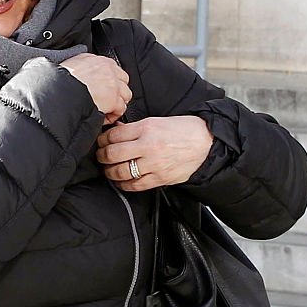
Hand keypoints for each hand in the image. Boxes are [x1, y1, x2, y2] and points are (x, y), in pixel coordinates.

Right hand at [62, 53, 131, 123]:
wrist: (57, 94)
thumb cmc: (57, 84)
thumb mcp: (68, 66)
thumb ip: (79, 67)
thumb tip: (78, 73)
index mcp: (94, 59)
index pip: (112, 69)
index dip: (109, 82)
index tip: (102, 91)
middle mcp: (106, 68)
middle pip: (122, 80)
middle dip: (116, 92)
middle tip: (105, 102)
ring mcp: (112, 83)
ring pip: (125, 95)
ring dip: (116, 104)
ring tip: (103, 111)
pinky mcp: (113, 98)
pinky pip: (120, 109)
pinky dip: (112, 116)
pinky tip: (102, 118)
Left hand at [96, 116, 213, 189]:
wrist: (207, 142)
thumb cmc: (184, 130)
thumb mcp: (158, 121)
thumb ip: (135, 129)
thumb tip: (115, 132)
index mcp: (146, 128)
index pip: (114, 135)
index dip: (102, 139)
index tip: (100, 142)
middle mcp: (148, 146)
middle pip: (112, 154)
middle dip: (101, 156)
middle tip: (100, 156)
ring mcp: (154, 164)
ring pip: (120, 171)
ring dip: (109, 172)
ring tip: (108, 169)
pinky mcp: (160, 178)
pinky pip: (135, 185)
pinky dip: (123, 184)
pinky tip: (120, 181)